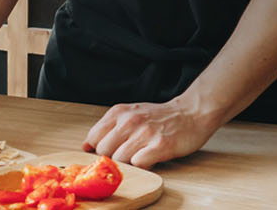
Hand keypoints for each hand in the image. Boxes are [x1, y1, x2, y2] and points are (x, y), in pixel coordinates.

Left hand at [82, 98, 222, 169]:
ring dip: (130, 162)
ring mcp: (144, 133)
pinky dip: (143, 165)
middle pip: (104, 151)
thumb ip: (108, 128)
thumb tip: (86, 145)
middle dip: (114, 157)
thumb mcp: (129, 114)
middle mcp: (129, 120)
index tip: (110, 150)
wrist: (191, 113)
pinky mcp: (160, 145)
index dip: (100, 148)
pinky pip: (139, 164)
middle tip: (129, 152)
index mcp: (119, 112)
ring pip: (120, 159)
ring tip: (142, 153)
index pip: (93, 138)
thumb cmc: (159, 117)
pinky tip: (151, 157)